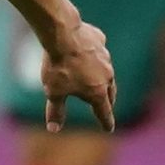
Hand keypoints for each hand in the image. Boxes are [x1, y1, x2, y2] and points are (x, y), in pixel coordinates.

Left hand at [38, 17, 115, 133]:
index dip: (106, 122)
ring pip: (107, 72)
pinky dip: (95, 56)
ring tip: (99, 82)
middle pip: (110, 93)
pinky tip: (88, 54)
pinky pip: (99, 51)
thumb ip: (56, 111)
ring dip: (104, 79)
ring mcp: (105, 57)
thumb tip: (54, 129)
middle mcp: (106, 76)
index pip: (104, 112)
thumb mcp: (54, 92)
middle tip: (106, 106)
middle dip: (108, 102)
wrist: (63, 34)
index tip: (109, 129)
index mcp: (97, 92)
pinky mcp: (100, 41)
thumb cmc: (58, 66)